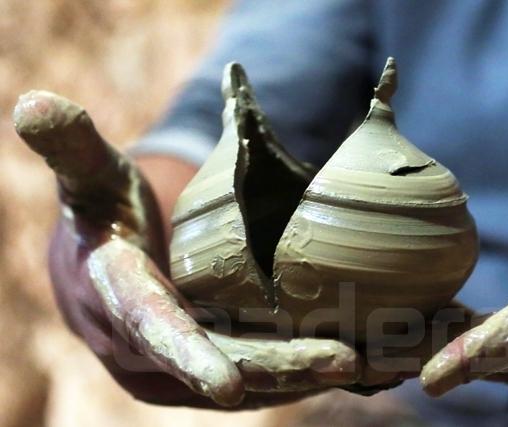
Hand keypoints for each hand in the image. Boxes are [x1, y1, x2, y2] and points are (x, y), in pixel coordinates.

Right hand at [13, 91, 361, 408]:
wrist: (105, 261)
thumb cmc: (104, 213)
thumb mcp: (91, 178)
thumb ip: (72, 149)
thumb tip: (35, 104)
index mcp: (118, 300)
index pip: (152, 331)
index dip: (187, 356)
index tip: (228, 385)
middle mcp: (146, 350)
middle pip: (219, 364)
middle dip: (281, 367)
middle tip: (346, 358)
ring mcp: (181, 367)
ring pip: (248, 382)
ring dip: (304, 378)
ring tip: (372, 367)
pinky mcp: (209, 367)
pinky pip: (259, 379)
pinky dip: (301, 375)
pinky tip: (354, 365)